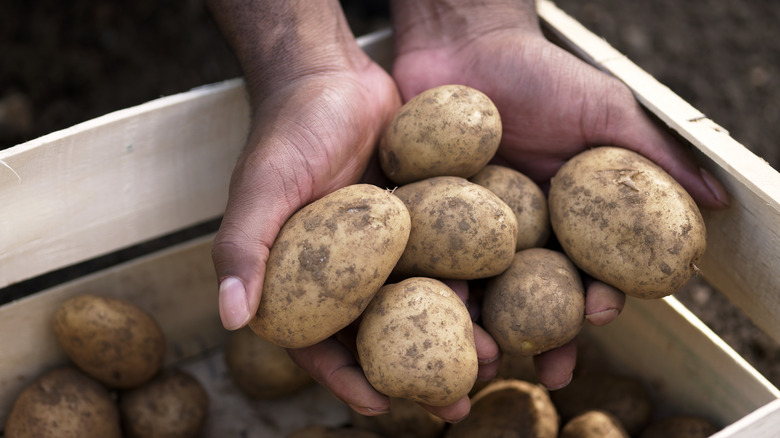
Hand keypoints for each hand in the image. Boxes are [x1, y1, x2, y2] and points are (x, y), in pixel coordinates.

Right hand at [207, 0, 498, 423]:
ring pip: (419, 305)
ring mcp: (384, 249)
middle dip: (415, 374)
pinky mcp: (417, 222)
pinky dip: (468, 283)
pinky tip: (501, 301)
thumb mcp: (261, 186)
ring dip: (452, 335)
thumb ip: (242, 247)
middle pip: (379, 336)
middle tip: (455, 404)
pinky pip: (443, 260)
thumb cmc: (288, 130)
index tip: (382, 406)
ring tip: (492, 359)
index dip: (346, 379)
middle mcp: (343, 272)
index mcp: (298, 278)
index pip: (317, 344)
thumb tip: (230, 319)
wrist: (334, 75)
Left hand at [390, 0, 727, 393]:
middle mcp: (520, 232)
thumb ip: (654, 156)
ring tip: (487, 353)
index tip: (602, 311)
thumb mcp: (604, 110)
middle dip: (545, 336)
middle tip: (548, 369)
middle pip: (535, 297)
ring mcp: (469, 230)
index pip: (588, 269)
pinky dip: (433, 286)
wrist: (464, 42)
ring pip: (481, 289)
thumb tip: (715, 203)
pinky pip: (430, 258)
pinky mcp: (424, 218)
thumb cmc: (540, 72)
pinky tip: (438, 308)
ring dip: (488, 326)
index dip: (598, 296)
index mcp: (567, 218)